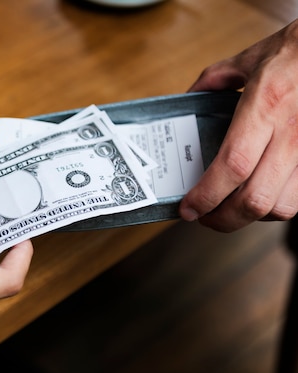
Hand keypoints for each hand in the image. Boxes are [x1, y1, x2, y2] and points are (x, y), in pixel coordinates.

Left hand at [179, 20, 297, 231]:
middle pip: (256, 198)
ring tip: (228, 210)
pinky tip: (259, 197)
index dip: (207, 195)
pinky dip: (275, 206)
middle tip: (203, 217)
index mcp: (265, 106)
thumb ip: (214, 79)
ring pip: (282, 206)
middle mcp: (291, 132)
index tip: (188, 208)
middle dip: (223, 219)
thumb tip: (190, 97)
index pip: (233, 165)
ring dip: (250, 217)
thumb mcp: (249, 58)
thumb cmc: (296, 52)